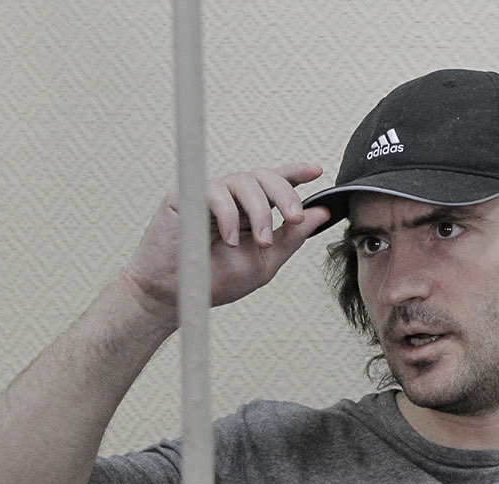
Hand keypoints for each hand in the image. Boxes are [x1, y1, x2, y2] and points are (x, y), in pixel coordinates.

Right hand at [120, 163, 332, 324]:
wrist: (177, 296)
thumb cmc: (214, 281)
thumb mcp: (264, 262)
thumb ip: (292, 238)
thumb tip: (321, 214)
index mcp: (250, 211)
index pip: (274, 183)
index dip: (295, 172)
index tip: (316, 172)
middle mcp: (231, 199)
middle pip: (263, 176)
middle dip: (285, 195)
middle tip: (294, 219)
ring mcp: (208, 195)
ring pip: (243, 182)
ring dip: (260, 212)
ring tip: (261, 242)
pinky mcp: (185, 196)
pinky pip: (215, 192)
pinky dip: (229, 216)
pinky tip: (229, 241)